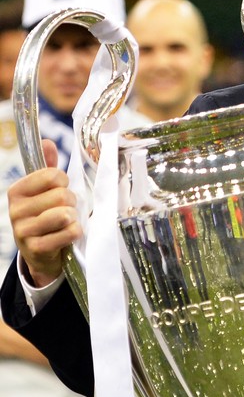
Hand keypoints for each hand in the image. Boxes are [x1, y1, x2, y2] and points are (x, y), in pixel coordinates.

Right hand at [8, 139, 81, 287]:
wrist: (40, 254)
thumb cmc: (46, 216)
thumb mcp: (44, 191)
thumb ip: (48, 168)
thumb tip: (47, 142)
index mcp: (17, 190)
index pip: (54, 175)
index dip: (64, 183)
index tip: (59, 191)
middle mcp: (15, 210)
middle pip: (63, 196)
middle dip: (71, 203)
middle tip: (65, 211)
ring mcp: (24, 231)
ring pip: (66, 214)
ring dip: (74, 219)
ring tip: (65, 223)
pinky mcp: (36, 249)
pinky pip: (70, 232)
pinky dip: (75, 233)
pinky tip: (65, 236)